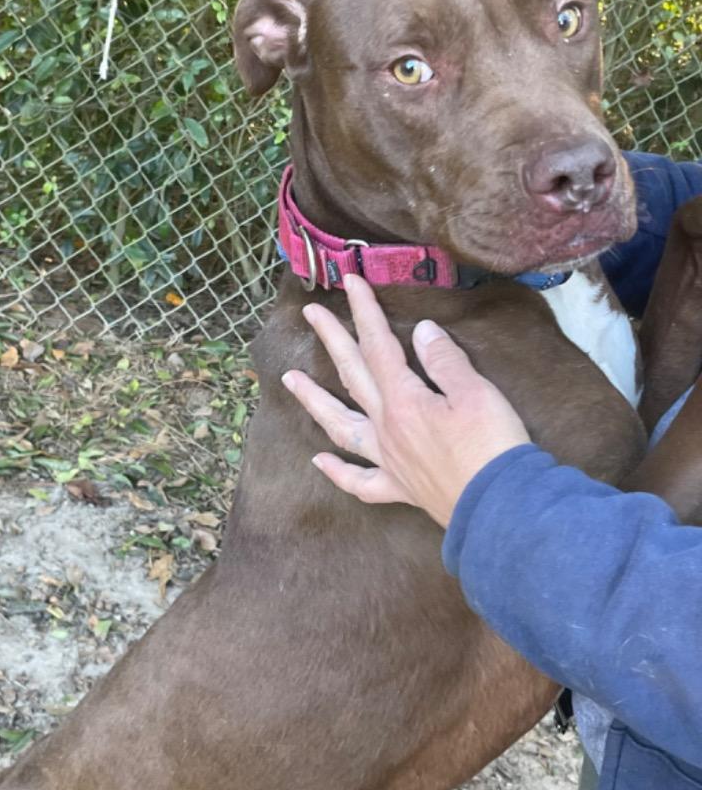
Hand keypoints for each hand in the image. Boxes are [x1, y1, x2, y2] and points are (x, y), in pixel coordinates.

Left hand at [281, 275, 529, 526]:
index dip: (364, 311)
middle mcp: (386, 428)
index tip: (350, 282)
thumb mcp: (476, 393)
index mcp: (404, 400)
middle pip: (352, 376)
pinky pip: (360, 482)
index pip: (379, 345)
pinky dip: (337, 472)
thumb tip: (421, 331)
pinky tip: (319, 460)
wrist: (499, 507)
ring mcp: (388, 460)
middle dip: (332, 340)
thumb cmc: (492, 446)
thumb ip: (445, 360)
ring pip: (340, 427)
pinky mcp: (399, 489)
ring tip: (290, 380)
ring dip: (314, 401)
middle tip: (309, 313)